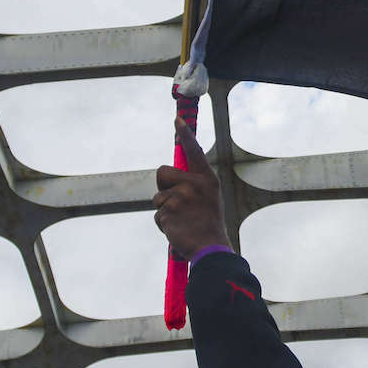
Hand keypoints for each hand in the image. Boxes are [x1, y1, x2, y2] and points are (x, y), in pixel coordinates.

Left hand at [154, 124, 229, 262]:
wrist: (210, 248)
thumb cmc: (208, 224)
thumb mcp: (209, 198)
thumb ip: (194, 184)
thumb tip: (171, 175)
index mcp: (206, 179)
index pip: (194, 151)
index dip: (185, 134)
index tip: (177, 119)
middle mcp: (194, 184)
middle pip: (162, 172)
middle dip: (163, 186)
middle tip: (177, 202)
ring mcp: (181, 197)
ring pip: (157, 197)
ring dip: (165, 209)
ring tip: (182, 220)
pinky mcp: (168, 211)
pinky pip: (158, 214)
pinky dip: (164, 223)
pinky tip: (178, 229)